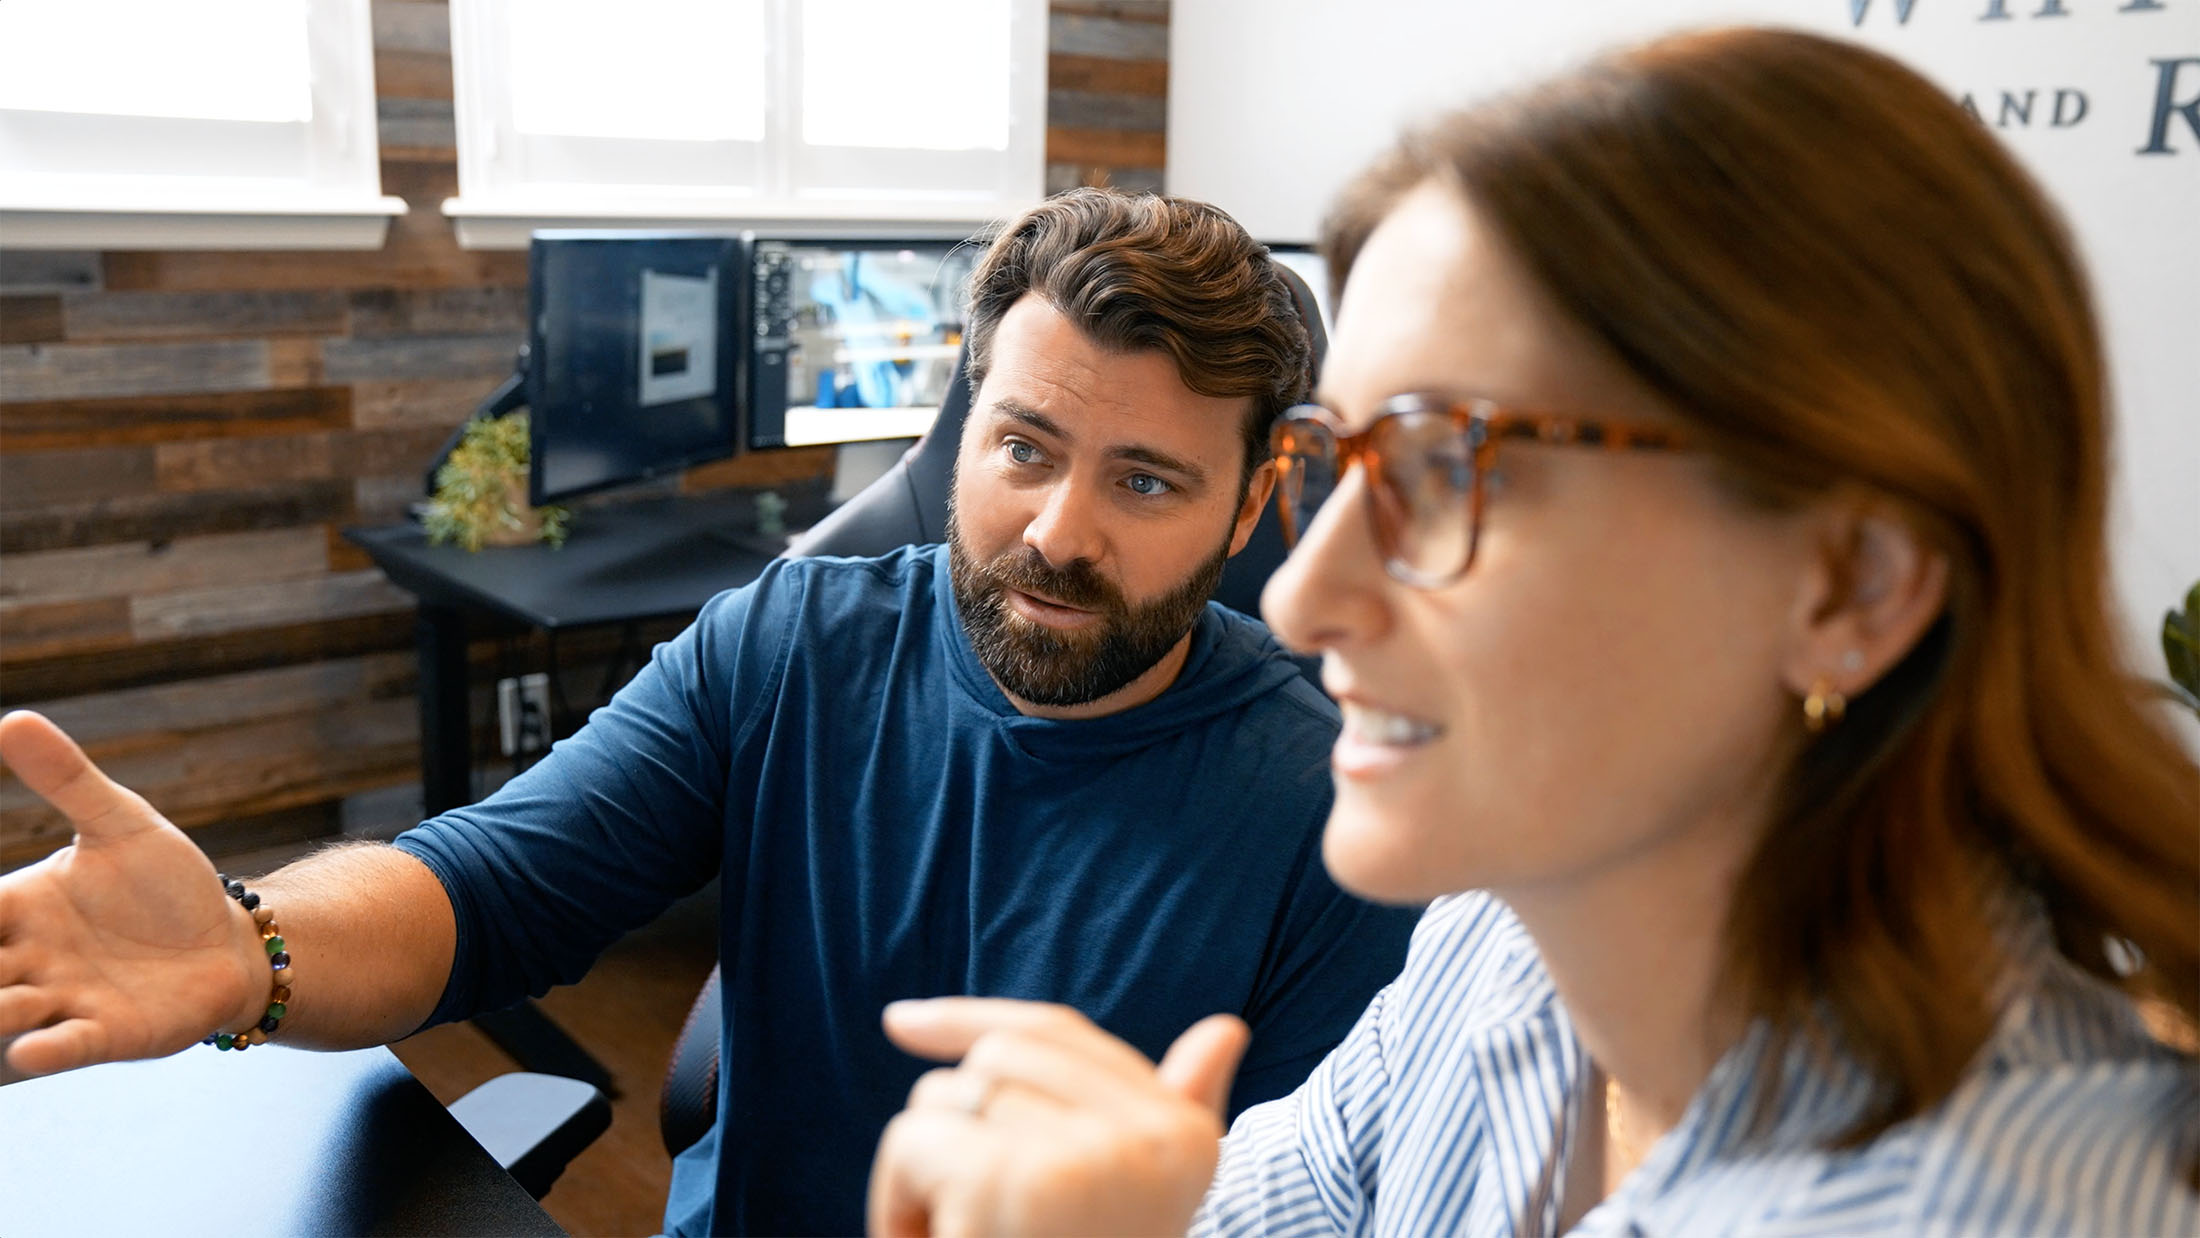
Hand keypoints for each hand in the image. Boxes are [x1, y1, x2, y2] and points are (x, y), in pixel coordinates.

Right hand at [0, 711, 264, 1077]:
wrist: (228, 941)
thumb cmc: (163, 884)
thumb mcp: (121, 823)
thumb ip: (66, 779)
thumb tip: (12, 719)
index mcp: (16, 909)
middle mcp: (26, 961)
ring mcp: (63, 1001)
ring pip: (4, 1015)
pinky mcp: (109, 1034)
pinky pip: (68, 1046)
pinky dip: (48, 1050)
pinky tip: (32, 1050)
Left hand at [869, 998, 1248, 1237]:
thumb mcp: (1129, 1206)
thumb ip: (1176, 1114)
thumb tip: (1226, 1028)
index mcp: (1187, 1137)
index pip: (1059, 1032)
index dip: (972, 1020)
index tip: (898, 1024)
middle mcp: (1157, 1135)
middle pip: (994, 1060)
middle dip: (949, 1133)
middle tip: (964, 1226)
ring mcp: (1087, 1155)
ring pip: (944, 1100)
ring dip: (922, 1178)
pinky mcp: (1010, 1177)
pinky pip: (913, 1141)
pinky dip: (896, 1206)